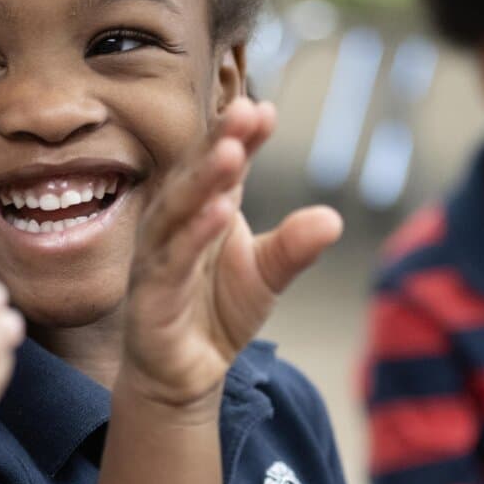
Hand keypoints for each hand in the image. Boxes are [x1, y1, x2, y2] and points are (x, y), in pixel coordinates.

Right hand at [120, 98, 341, 414]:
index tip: (266, 109)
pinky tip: (219, 212)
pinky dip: (194, 234)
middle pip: (193, 175)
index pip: (222, 166)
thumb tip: (333, 218)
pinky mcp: (150, 294)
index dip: (241, 137)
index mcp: (202, 209)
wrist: (184, 373)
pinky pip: (172, 259)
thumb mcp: (267, 274)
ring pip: (176, 210)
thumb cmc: (216, 312)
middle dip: (218, 142)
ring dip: (202, 180)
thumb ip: (294, 246)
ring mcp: (157, 256)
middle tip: (245, 110)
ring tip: (232, 153)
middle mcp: (173, 224)